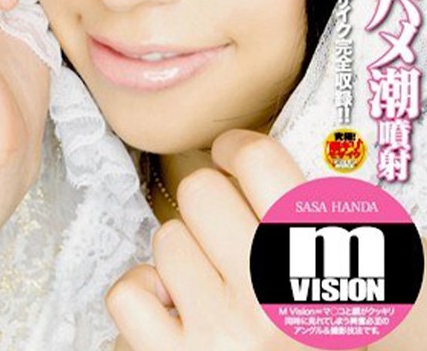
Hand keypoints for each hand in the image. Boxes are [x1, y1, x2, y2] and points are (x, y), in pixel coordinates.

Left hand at [107, 130, 366, 350]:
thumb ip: (317, 223)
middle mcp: (268, 295)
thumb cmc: (313, 340)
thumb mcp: (350, 281)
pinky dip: (142, 298)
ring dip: (181, 259)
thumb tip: (273, 161)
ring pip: (166, 238)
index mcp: (315, 264)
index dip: (236, 147)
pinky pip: (128, 293)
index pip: (260, 160)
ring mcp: (218, 332)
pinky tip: (170, 312)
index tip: (230, 156)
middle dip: (207, 209)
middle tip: (224, 239)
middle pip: (200, 190)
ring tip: (209, 288)